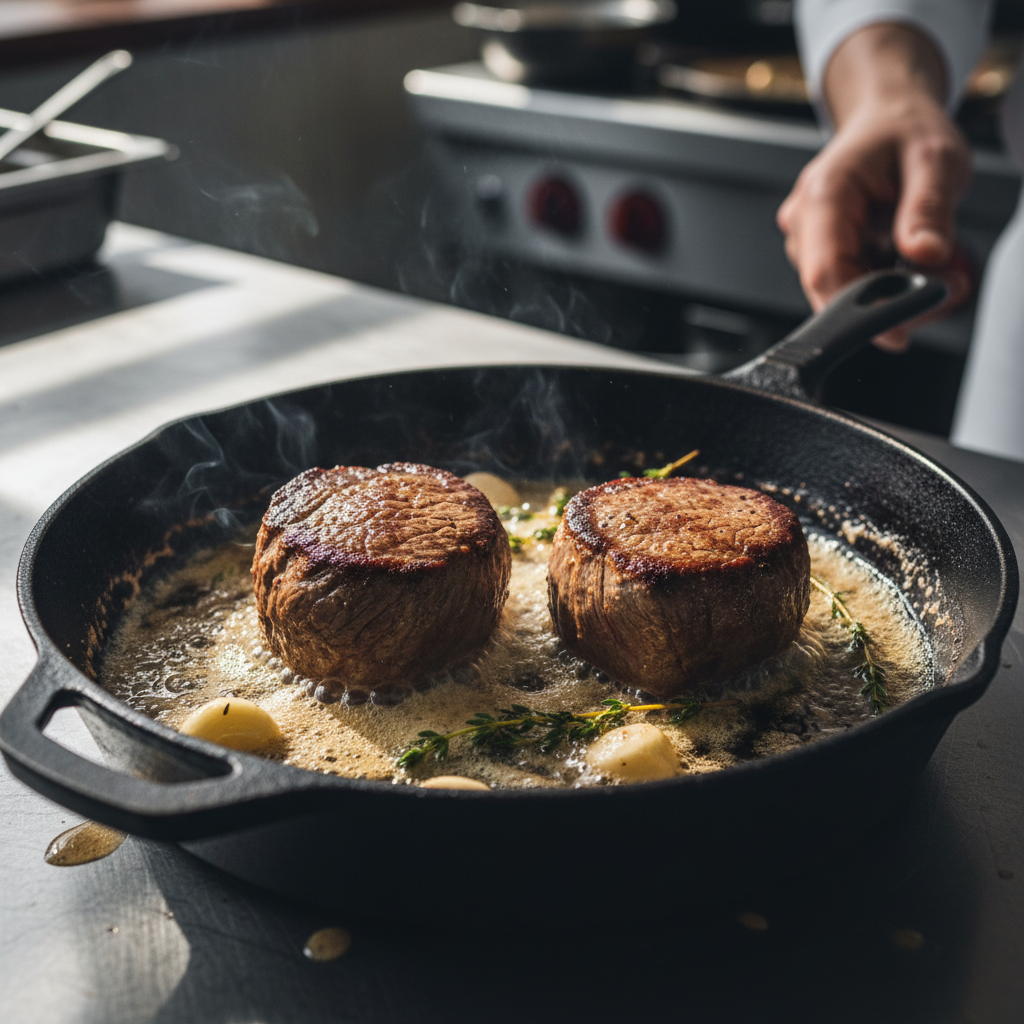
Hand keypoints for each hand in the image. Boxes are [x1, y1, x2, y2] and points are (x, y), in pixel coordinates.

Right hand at [777, 24, 972, 349]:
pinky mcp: (821, 249)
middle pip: (832, 287)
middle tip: (943, 287)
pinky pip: (847, 281)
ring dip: (887, 291)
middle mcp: (806, 220)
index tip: (895, 332)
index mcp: (824, 194)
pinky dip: (881, 282)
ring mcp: (809, 237)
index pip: (824, 272)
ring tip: (933, 266)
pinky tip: (905, 261)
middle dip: (885, 299)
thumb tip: (925, 256)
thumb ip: (929, 209)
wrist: (887, 115)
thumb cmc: (905, 130)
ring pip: (841, 289)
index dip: (855, 310)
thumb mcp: (936, 159)